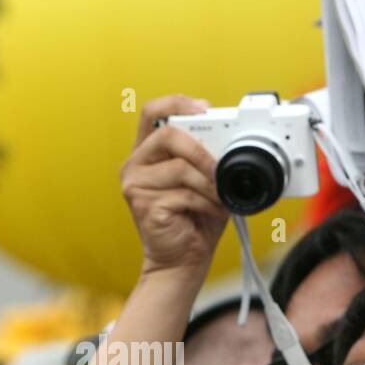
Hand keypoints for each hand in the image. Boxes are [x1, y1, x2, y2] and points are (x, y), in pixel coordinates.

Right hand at [121, 95, 228, 276]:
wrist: (183, 260)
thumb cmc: (195, 219)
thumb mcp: (205, 179)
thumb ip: (207, 155)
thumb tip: (229, 138)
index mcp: (147, 152)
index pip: (153, 112)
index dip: (179, 103)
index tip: (205, 109)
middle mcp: (135, 165)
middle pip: (168, 134)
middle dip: (202, 150)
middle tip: (220, 167)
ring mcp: (135, 185)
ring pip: (180, 168)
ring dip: (209, 184)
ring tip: (220, 197)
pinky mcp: (143, 206)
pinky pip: (183, 194)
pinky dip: (206, 203)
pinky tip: (211, 211)